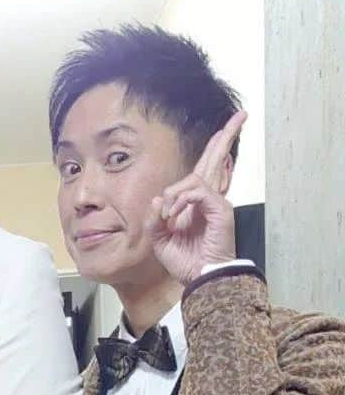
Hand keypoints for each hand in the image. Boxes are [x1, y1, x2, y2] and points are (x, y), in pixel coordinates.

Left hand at [147, 110, 246, 284]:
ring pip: (198, 176)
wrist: (199, 278)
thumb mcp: (159, 239)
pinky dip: (182, 199)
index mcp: (196, 204)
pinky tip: (174, 214)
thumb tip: (159, 197)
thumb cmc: (184, 261)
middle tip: (240, 116)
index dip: (211, 152)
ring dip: (175, 194)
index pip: (204, 171)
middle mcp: (209, 200)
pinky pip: (199, 190)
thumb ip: (154, 218)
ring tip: (168, 217)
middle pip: (216, 161)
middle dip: (225, 137)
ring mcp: (217, 203)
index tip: (218, 135)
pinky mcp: (221, 210)